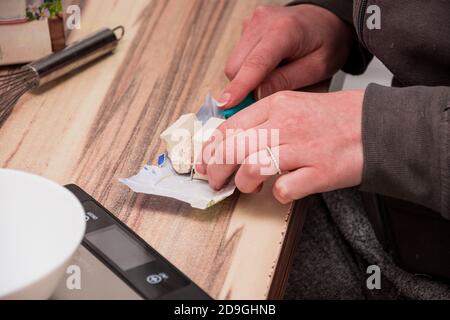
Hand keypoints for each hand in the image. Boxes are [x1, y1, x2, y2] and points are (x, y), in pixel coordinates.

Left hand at [196, 90, 364, 203]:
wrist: (376, 126)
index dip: (210, 149)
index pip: (229, 127)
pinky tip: (282, 191)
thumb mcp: (294, 105)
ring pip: (252, 167)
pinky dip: (278, 194)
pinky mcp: (319, 172)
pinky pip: (284, 189)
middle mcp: (285, 124)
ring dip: (244, 183)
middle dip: (216, 170)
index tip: (204, 163)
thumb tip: (230, 140)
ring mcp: (302, 148)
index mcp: (276, 105)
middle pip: (233, 148)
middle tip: (215, 182)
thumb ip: (262, 119)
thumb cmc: (333, 118)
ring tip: (249, 187)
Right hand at [218, 4, 353, 107]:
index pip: (256, 63)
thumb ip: (287, 81)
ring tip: (275, 75)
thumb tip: (256, 95)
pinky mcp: (246, 27)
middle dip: (246, 87)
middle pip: (236, 67)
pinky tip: (269, 66)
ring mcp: (252, 23)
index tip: (226, 105)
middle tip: (268, 95)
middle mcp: (263, 22)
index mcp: (285, 30)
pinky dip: (248, 69)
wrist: (326, 21)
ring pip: (234, 64)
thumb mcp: (318, 67)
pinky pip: (238, 57)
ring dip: (247, 79)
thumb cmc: (327, 43)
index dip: (240, 87)